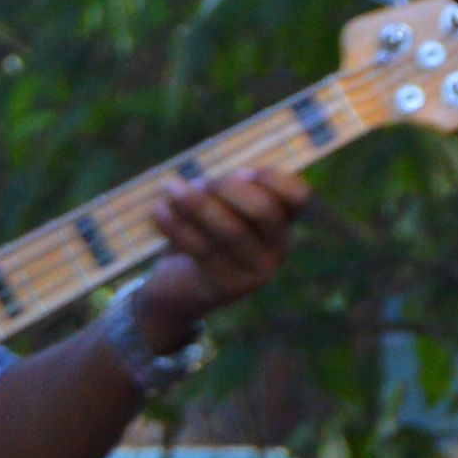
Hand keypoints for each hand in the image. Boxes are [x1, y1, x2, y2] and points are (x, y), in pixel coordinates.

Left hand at [127, 165, 309, 346]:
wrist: (176, 287)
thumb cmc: (198, 233)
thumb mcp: (213, 205)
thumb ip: (225, 189)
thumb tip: (243, 174)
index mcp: (281, 221)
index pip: (297, 196)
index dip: (272, 177)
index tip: (241, 169)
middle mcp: (278, 249)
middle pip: (264, 211)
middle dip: (227, 189)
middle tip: (196, 181)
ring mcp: (257, 273)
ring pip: (231, 231)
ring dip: (196, 204)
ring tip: (170, 187)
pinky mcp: (229, 288)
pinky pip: (203, 250)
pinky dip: (178, 226)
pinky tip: (159, 210)